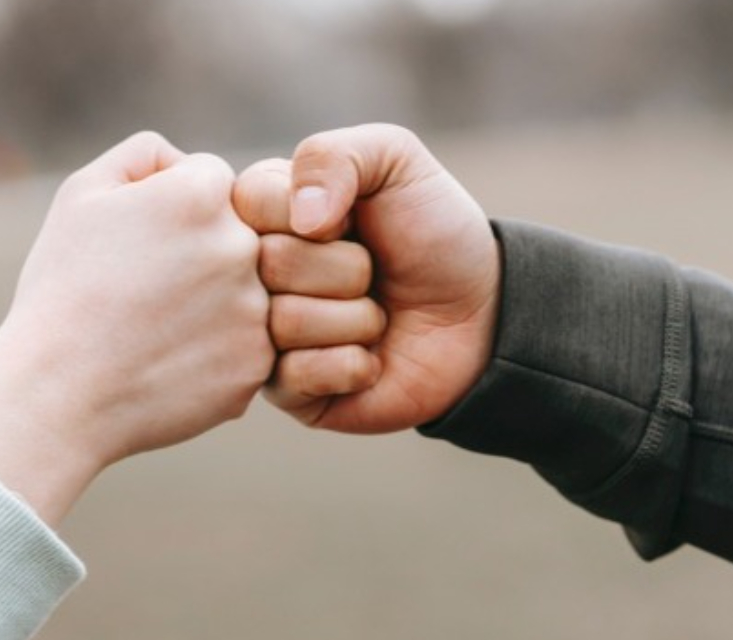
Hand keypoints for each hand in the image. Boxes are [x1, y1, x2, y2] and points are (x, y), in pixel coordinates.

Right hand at [0, 132, 272, 523]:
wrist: (57, 392)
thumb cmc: (62, 290)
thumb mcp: (82, 195)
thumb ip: (144, 156)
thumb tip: (185, 160)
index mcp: (202, 193)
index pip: (212, 182)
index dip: (171, 213)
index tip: (139, 247)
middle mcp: (241, 245)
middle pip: (237, 235)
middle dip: (199, 257)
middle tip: (146, 293)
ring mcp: (255, 309)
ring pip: (246, 292)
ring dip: (212, 305)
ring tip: (154, 331)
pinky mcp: (256, 364)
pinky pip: (247, 345)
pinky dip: (214, 354)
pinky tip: (168, 363)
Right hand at [234, 124, 499, 433]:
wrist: (483, 314)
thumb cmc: (433, 232)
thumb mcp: (395, 161)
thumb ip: (334, 156)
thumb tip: (301, 219)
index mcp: (263, 212)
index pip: (249, 202)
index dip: (313, 211)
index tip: (350, 219)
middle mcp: (253, 274)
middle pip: (269, 264)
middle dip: (346, 268)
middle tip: (373, 272)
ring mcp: (265, 334)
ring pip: (285, 322)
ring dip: (355, 318)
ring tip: (376, 314)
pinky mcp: (287, 391)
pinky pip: (296, 376)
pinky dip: (351, 364)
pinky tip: (370, 359)